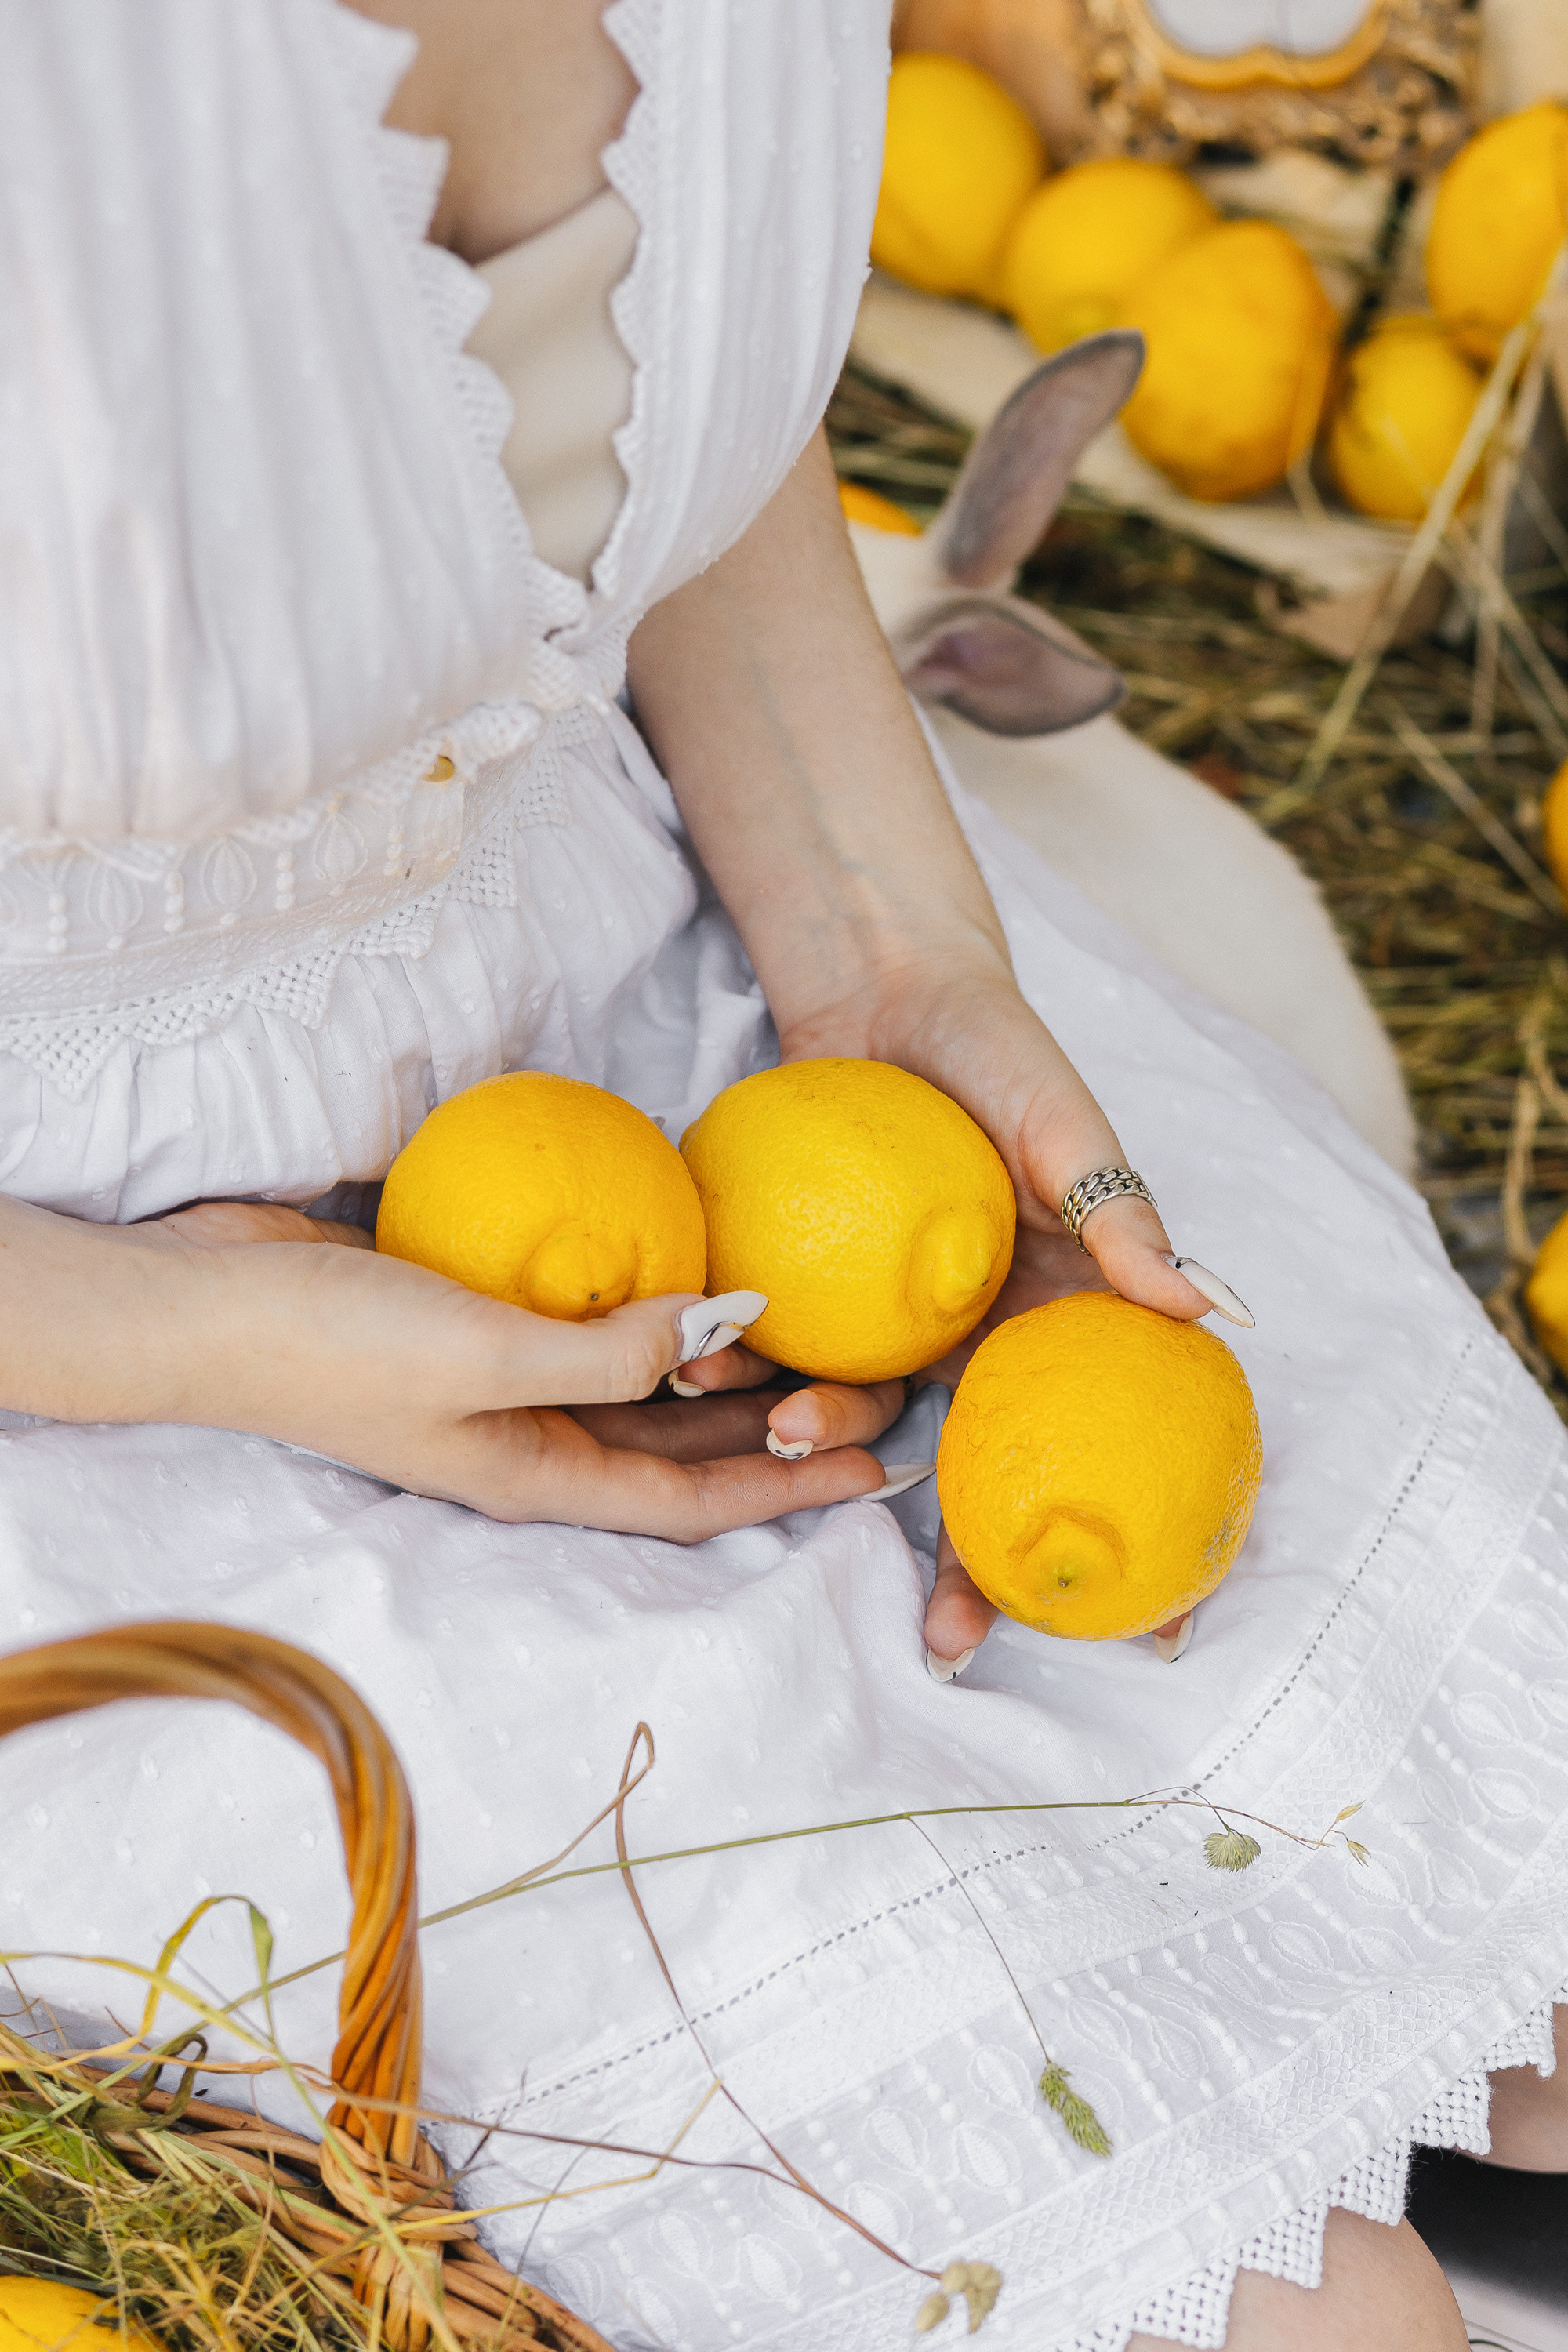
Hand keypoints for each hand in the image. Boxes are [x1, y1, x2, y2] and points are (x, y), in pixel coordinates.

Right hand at [9, 1199, 905, 1540]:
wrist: (207, 1303)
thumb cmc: (335, 1346)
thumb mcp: (483, 1357)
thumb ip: (605, 1354)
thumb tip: (722, 1328)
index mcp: (539, 1474)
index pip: (696, 1497)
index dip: (792, 1488)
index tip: (883, 1469)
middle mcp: (534, 1439)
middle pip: (683, 1445)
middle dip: (779, 1429)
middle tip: (875, 1383)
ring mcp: (506, 1380)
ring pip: (646, 1384)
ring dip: (726, 1367)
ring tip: (815, 1329)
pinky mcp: (482, 1317)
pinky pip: (594, 1319)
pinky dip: (650, 1302)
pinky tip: (693, 1259)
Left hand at [776, 954, 1252, 1663]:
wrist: (887, 988)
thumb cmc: (996, 1051)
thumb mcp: (1066, 1126)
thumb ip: (1122, 1214)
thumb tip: (1212, 1307)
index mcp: (1058, 1314)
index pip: (1097, 1440)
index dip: (1121, 1533)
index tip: (1148, 1644)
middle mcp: (981, 1336)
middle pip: (979, 1471)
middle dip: (961, 1565)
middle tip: (944, 1637)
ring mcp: (896, 1320)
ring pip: (869, 1415)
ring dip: (827, 1437)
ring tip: (786, 1426)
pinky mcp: (821, 1289)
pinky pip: (790, 1347)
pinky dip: (753, 1361)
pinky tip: (711, 1360)